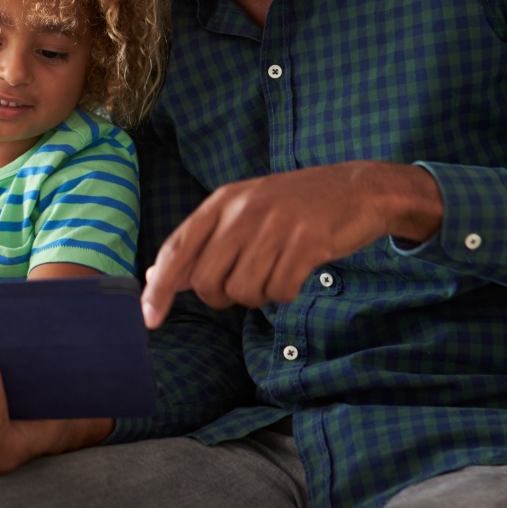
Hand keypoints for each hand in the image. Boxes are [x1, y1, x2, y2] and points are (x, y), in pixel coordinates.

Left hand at [140, 161, 442, 324]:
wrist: (357, 189)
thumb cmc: (294, 205)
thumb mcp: (242, 211)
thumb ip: (202, 243)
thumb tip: (157, 278)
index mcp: (222, 202)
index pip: (177, 249)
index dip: (159, 288)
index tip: (149, 318)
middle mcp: (243, 212)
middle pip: (207, 282)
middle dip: (222, 296)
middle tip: (246, 281)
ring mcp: (275, 226)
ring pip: (243, 292)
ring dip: (258, 294)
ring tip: (276, 270)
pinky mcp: (307, 244)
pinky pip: (279, 292)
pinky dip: (285, 293)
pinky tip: (296, 271)